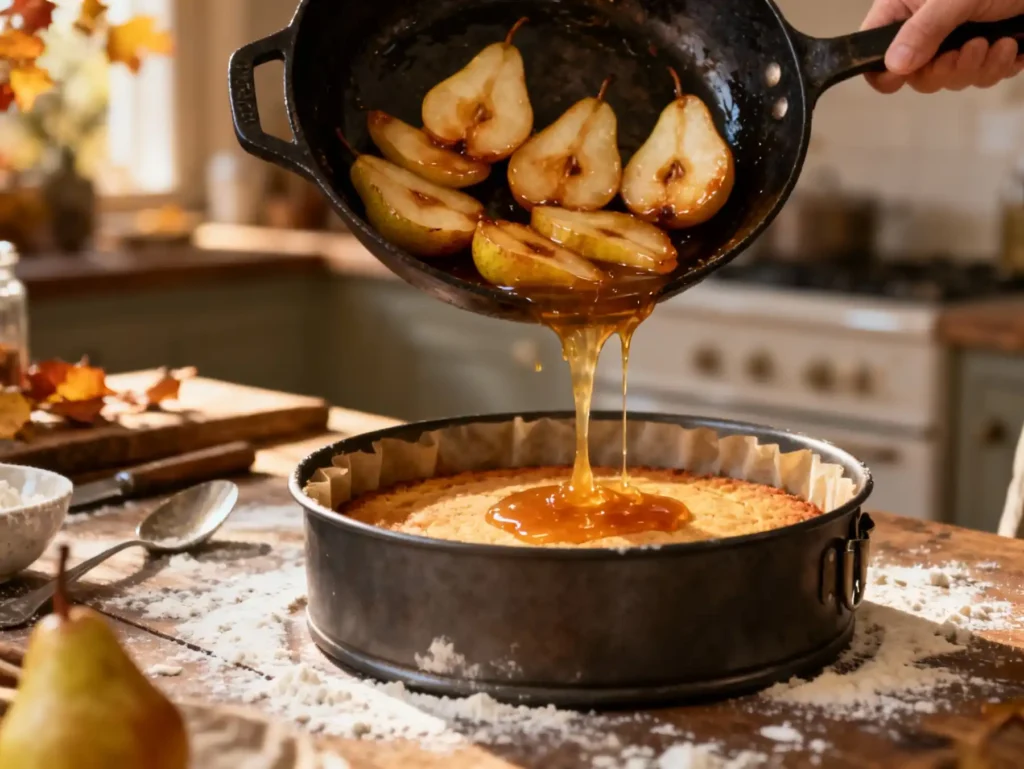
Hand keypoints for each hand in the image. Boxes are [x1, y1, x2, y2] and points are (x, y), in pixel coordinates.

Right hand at [862, 0, 1023, 92]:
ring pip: (949, 80)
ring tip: (996, 43)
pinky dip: (996, 67)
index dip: (887, 72)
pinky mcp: (979, 51)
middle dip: (947, 70)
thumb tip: (893, 65)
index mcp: (902, 10)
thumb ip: (924, 30)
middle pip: (915, 76)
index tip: (910, 70)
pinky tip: (1009, 46)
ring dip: (977, 68)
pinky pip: (977, 78)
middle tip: (969, 49)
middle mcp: (921, 29)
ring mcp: (950, 41)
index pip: (872, 54)